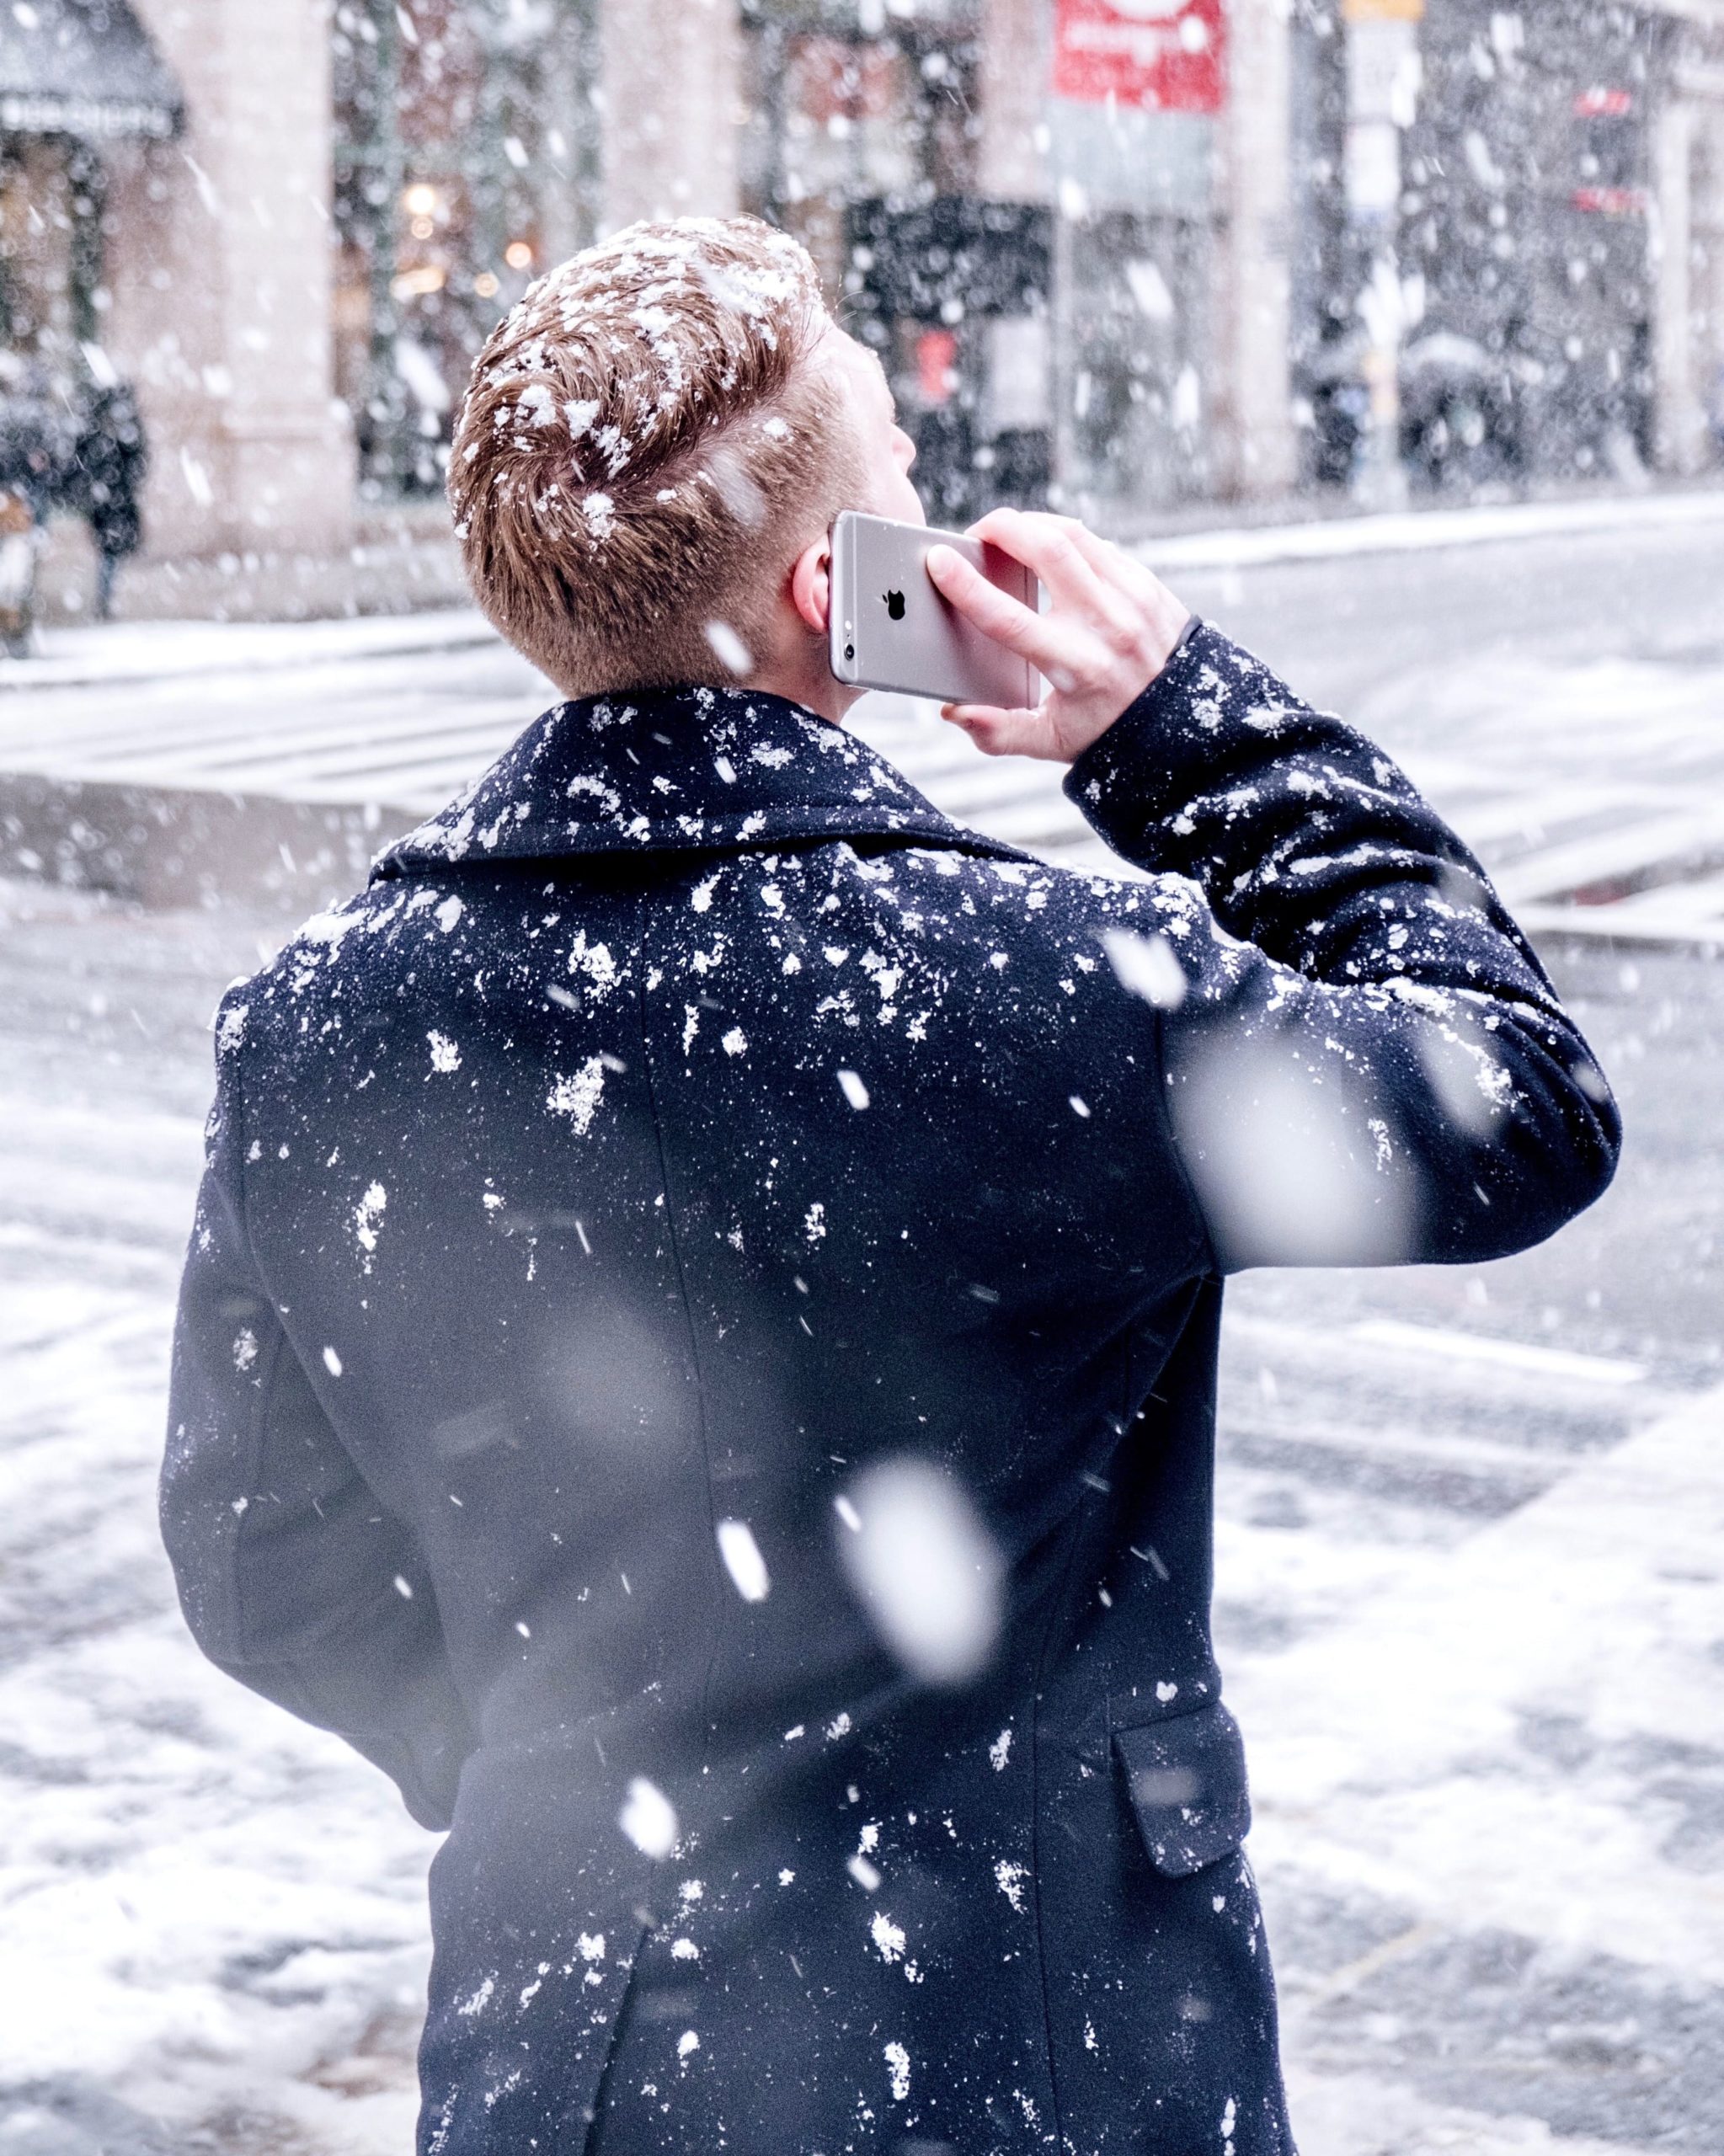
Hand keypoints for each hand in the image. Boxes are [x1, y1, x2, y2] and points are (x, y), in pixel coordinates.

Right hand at [924, 507, 1190, 762]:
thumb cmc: (1110, 730)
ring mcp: (1130, 597)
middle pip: (1046, 550)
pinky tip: (1046, 548)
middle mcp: (1104, 625)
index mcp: (1074, 666)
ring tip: (1006, 533)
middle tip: (975, 534)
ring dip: (1031, 524)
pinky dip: (1064, 538)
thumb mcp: (1052, 743)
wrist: (1185, 719)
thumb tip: (954, 712)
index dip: (967, 587)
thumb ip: (999, 732)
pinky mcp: (1145, 582)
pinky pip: (1097, 544)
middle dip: (1002, 528)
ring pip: (1073, 534)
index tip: (939, 561)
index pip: (1009, 618)